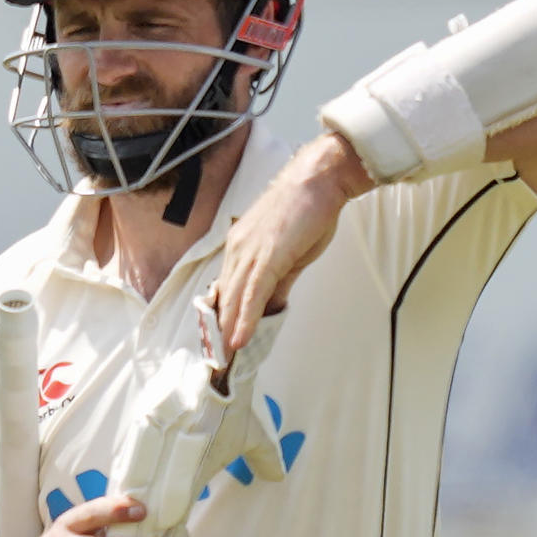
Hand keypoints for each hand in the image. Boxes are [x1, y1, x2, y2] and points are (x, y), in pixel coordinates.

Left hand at [108, 297, 285, 536]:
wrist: (222, 378)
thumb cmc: (231, 406)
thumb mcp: (249, 438)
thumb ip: (260, 457)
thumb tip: (277, 474)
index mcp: (170, 480)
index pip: (159, 530)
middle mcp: (153, 481)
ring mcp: (148, 474)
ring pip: (137, 533)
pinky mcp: (148, 466)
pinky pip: (142, 513)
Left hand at [213, 132, 371, 355]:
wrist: (319, 179)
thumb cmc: (308, 209)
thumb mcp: (290, 251)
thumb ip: (278, 279)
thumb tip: (271, 303)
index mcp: (241, 246)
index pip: (227, 287)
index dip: (222, 316)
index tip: (219, 339)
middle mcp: (239, 248)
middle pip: (225, 297)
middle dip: (219, 329)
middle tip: (217, 357)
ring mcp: (251, 251)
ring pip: (235, 298)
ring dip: (228, 330)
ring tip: (224, 357)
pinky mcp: (268, 255)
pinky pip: (252, 293)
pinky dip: (245, 318)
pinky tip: (240, 338)